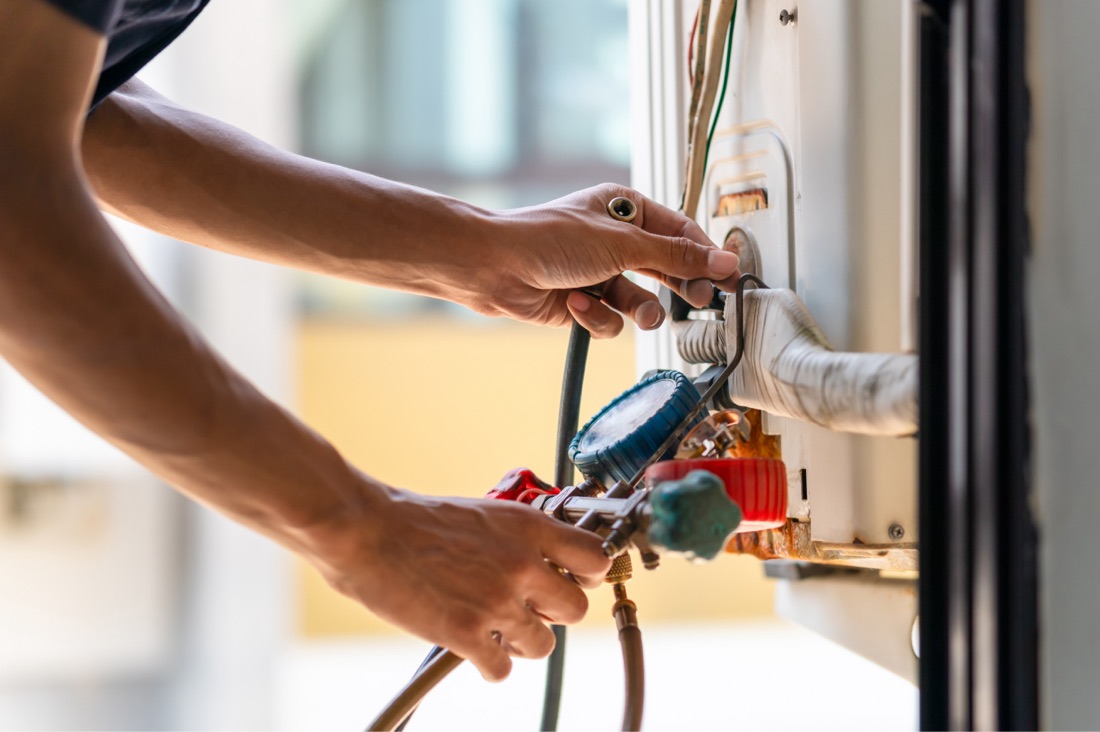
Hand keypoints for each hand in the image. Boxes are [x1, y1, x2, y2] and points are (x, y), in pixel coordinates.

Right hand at [302, 477, 611, 681]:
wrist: (366, 530)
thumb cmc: (414, 519)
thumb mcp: (482, 513)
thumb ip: (517, 538)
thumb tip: (543, 559)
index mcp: (527, 526)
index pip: (595, 557)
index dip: (589, 575)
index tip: (575, 580)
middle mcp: (521, 563)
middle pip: (577, 609)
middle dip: (554, 614)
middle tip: (529, 608)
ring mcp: (496, 601)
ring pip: (544, 645)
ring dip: (521, 642)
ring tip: (495, 629)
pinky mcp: (467, 633)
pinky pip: (502, 668)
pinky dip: (489, 663)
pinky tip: (472, 646)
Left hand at [487, 183, 740, 337]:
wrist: (493, 267)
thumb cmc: (547, 239)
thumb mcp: (622, 244)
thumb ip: (676, 257)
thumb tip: (722, 260)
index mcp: (626, 210)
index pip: (680, 233)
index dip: (707, 255)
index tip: (731, 278)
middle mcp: (615, 240)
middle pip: (666, 268)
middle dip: (679, 286)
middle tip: (700, 301)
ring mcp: (599, 273)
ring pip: (641, 302)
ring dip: (637, 310)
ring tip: (636, 314)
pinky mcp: (583, 303)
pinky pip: (610, 320)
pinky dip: (596, 317)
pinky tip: (574, 304)